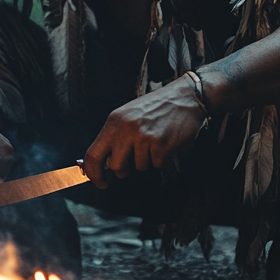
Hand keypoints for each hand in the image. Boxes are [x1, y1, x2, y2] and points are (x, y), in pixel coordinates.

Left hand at [82, 76, 206, 187]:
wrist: (186, 97)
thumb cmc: (158, 106)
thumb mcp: (128, 116)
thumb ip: (115, 137)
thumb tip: (104, 163)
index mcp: (114, 121)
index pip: (93, 155)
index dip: (94, 173)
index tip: (99, 182)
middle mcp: (126, 128)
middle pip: (115, 167)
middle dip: (125, 170)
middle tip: (134, 160)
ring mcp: (143, 136)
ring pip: (139, 167)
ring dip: (147, 161)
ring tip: (154, 142)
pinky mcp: (161, 144)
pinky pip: (156, 165)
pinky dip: (161, 159)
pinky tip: (165, 143)